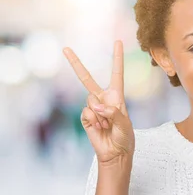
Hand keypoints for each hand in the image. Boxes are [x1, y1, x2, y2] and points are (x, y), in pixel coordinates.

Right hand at [63, 41, 133, 164]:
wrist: (115, 153)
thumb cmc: (125, 137)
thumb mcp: (125, 124)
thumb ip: (113, 113)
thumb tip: (95, 106)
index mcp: (117, 96)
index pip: (116, 73)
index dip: (117, 58)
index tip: (118, 41)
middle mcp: (103, 99)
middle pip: (86, 79)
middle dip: (75, 64)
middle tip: (65, 49)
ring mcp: (92, 107)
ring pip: (90, 101)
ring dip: (100, 115)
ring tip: (107, 125)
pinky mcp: (85, 117)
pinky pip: (86, 113)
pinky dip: (93, 121)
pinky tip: (99, 128)